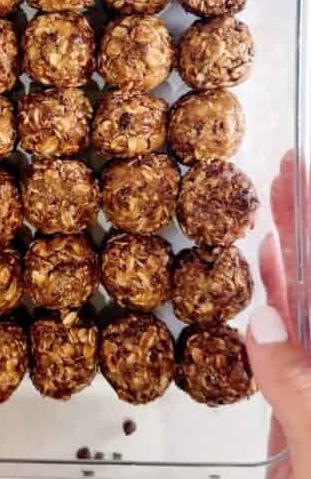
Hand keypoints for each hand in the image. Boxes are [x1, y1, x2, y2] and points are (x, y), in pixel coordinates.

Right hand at [245, 151, 309, 477]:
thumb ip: (301, 390)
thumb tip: (266, 323)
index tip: (298, 172)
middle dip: (306, 225)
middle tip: (284, 174)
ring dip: (292, 258)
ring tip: (273, 209)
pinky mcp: (309, 400)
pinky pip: (295, 346)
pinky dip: (278, 308)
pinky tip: (266, 285)